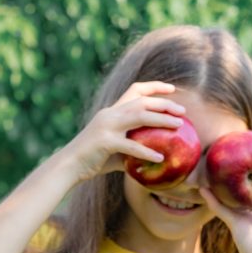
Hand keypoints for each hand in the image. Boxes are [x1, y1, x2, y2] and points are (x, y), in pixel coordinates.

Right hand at [65, 81, 186, 181]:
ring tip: (178, 126)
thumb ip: (131, 151)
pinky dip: (147, 152)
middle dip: (164, 104)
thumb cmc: (92, 160)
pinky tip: (160, 158)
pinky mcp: (105, 142)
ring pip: (139, 117)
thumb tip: (151, 159)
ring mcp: (107, 126)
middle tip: (182, 112)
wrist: (69, 165)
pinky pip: (131, 146)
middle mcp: (110, 114)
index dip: (154, 87)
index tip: (172, 89)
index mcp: (112, 111)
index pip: (135, 90)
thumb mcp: (114, 151)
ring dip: (161, 120)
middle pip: (142, 101)